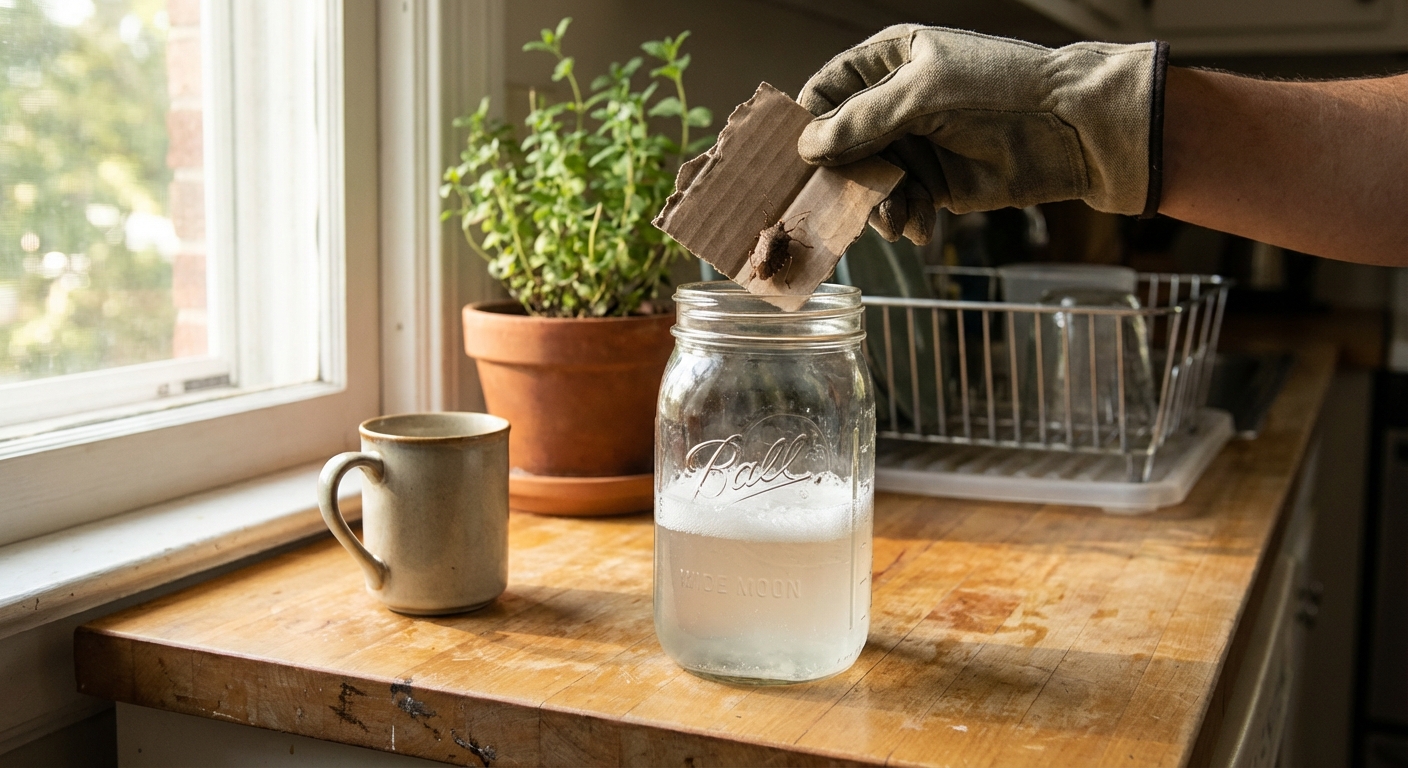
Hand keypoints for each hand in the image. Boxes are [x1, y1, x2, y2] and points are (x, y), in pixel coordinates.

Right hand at [798, 25, 1168, 244]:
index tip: (797, 156)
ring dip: (877, 204)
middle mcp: (897, 104)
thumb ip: (863, 120)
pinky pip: (903, 205)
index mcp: (891, 61)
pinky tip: (921, 227)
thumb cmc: (1001, 88)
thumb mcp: (924, 94)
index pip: (829, 89)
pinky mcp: (937, 185)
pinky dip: (906, 219)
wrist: (1073, 128)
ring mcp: (917, 146)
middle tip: (838, 202)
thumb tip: (807, 148)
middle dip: (842, 175)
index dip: (810, 121)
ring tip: (895, 219)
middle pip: (843, 144)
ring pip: (870, 181)